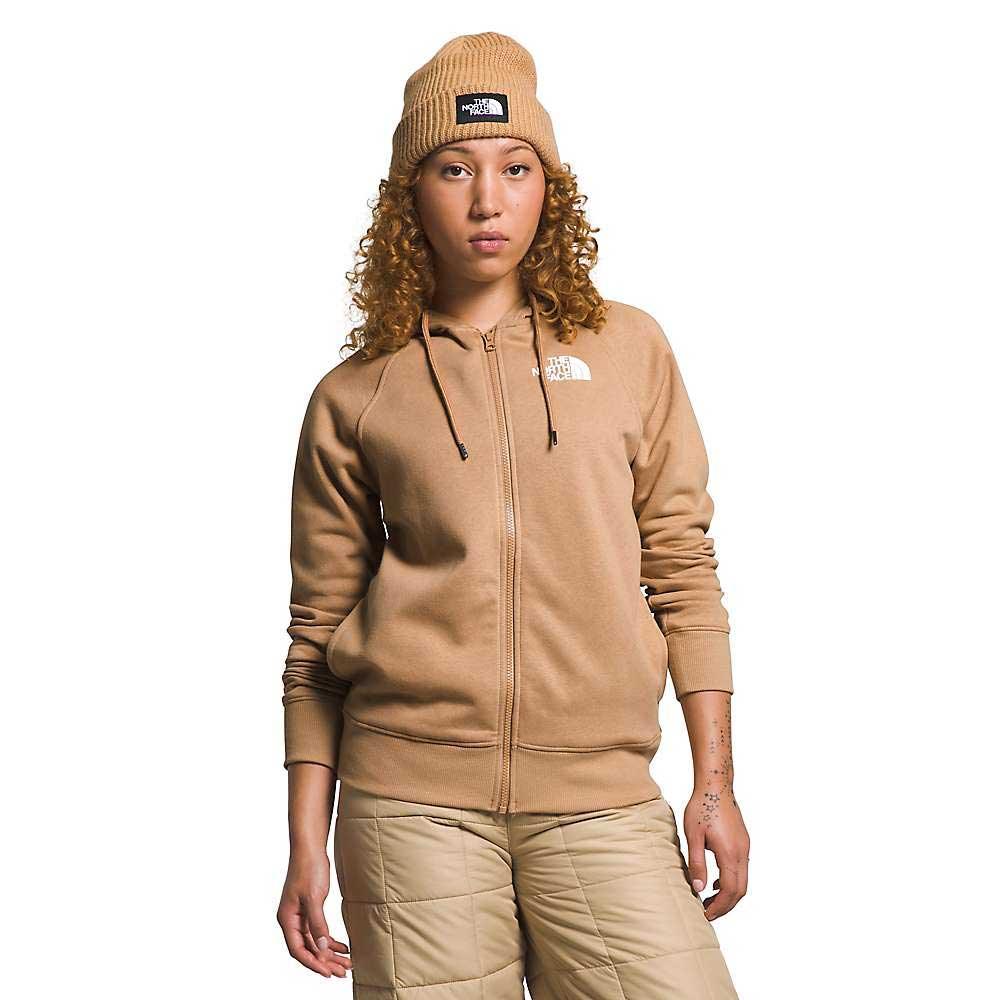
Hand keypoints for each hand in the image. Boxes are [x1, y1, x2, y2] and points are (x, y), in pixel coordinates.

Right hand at [276, 850, 351, 978]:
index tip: (328, 973)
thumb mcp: (313, 896)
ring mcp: (301, 916)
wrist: (310, 848)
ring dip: (330, 953)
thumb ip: (318, 922)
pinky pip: (320, 932)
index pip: (298, 950)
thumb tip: (322, 947)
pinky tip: (343, 946)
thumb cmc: (308, 868)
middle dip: (325, 962)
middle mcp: (292, 921)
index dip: (313, 963)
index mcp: (287, 919)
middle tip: (343, 971)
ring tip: (347, 962)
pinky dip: (331, 940)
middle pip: (308, 949)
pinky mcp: (311, 910)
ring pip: (316, 942)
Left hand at [683, 786, 748, 920]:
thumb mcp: (693, 835)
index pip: (729, 890)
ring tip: (709, 899)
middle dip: (725, 905)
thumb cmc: (702, 807)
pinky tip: (715, 881)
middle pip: (740, 890)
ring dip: (729, 894)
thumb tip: (699, 888)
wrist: (716, 785)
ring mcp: (745, 847)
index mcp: (730, 853)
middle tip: (708, 912)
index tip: (705, 914)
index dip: (719, 907)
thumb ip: (697, 863)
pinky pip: (742, 869)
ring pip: (743, 881)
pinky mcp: (743, 842)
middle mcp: (742, 853)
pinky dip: (731, 881)